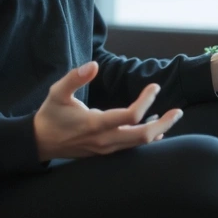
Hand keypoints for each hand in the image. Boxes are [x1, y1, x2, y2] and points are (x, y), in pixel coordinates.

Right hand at [33, 61, 183, 161]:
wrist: (40, 143)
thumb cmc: (50, 115)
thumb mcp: (57, 92)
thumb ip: (74, 77)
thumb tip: (92, 65)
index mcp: (95, 124)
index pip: (131, 115)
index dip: (146, 100)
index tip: (155, 87)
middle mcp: (105, 140)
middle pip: (143, 136)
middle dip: (165, 123)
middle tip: (178, 111)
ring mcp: (107, 149)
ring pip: (140, 145)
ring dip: (159, 131)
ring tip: (172, 117)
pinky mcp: (106, 153)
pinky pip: (132, 148)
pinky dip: (147, 139)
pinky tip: (156, 130)